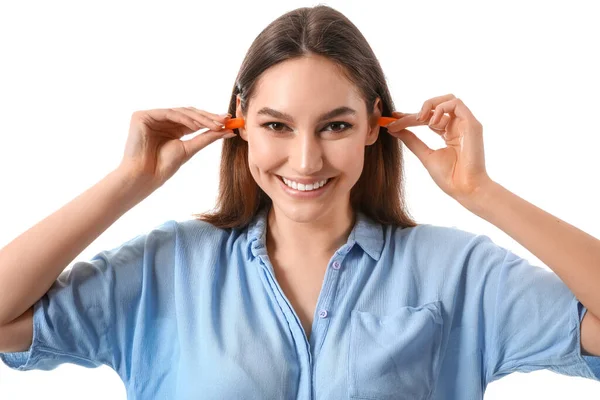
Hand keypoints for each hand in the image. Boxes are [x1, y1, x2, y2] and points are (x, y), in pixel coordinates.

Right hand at [117, 107, 235, 190]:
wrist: (146, 176)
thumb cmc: (164, 166)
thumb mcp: (190, 148)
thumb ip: (207, 137)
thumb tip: (229, 131)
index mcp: (172, 128)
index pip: (194, 119)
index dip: (210, 119)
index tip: (228, 121)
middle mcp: (162, 120)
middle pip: (188, 113)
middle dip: (208, 117)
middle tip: (225, 120)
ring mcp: (152, 117)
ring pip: (181, 111)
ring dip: (200, 118)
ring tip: (215, 125)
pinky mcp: (142, 116)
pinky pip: (168, 113)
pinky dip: (184, 118)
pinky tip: (197, 126)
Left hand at [385, 94, 492, 201]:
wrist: (464, 188)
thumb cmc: (449, 176)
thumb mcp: (425, 155)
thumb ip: (412, 140)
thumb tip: (393, 129)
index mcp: (448, 134)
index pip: (428, 118)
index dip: (410, 115)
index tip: (393, 118)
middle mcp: (458, 126)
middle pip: (436, 107)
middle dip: (414, 112)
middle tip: (398, 120)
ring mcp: (465, 124)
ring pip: (448, 99)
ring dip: (430, 105)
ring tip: (419, 120)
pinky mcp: (472, 124)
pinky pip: (456, 103)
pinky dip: (441, 109)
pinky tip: (431, 123)